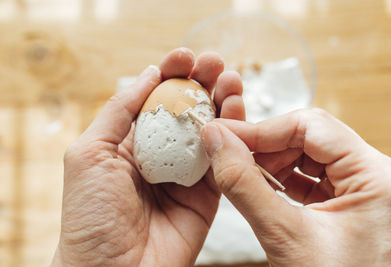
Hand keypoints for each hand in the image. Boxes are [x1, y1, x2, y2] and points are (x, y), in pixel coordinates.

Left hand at [52, 48, 244, 265]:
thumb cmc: (90, 215)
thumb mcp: (90, 152)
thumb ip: (119, 111)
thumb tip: (147, 74)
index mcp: (132, 142)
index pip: (156, 99)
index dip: (171, 74)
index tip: (185, 56)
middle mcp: (161, 154)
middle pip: (187, 111)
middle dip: (202, 83)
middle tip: (215, 63)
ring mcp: (186, 174)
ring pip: (210, 131)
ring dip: (223, 103)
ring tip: (231, 80)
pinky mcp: (207, 195)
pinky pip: (224, 160)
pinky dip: (234, 135)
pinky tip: (237, 113)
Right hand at [201, 108, 390, 265]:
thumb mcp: (285, 237)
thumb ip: (245, 184)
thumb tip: (218, 142)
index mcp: (375, 178)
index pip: (312, 126)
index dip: (263, 128)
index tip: (225, 134)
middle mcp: (374, 178)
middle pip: (309, 138)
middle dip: (264, 146)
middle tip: (227, 154)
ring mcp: (361, 191)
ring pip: (307, 156)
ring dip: (270, 164)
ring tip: (242, 175)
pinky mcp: (347, 205)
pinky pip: (310, 178)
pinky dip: (281, 181)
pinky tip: (260, 189)